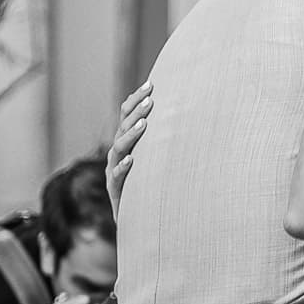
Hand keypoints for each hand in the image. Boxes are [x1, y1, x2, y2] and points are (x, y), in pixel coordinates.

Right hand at [106, 81, 152, 215]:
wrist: (138, 218)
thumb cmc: (150, 184)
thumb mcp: (155, 158)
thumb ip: (163, 139)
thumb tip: (189, 112)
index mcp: (126, 142)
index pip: (126, 115)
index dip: (136, 99)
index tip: (151, 84)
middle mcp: (117, 153)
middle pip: (123, 127)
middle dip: (136, 112)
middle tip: (151, 100)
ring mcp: (114, 170)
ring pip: (119, 149)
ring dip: (131, 135)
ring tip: (144, 124)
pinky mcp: (116, 190)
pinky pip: (117, 177)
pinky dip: (123, 167)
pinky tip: (132, 160)